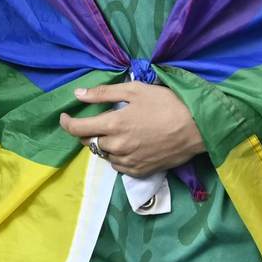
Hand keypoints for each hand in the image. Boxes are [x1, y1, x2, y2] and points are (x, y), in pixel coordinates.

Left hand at [59, 82, 205, 176]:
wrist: (196, 127)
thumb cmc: (166, 104)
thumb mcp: (135, 90)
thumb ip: (104, 94)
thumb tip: (77, 95)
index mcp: (113, 125)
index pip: (78, 129)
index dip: (66, 123)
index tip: (64, 117)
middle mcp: (117, 147)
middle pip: (90, 143)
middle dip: (89, 132)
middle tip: (100, 120)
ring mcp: (128, 162)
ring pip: (105, 155)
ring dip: (105, 144)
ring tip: (119, 132)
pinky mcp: (140, 171)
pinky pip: (119, 166)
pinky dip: (118, 156)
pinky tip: (130, 145)